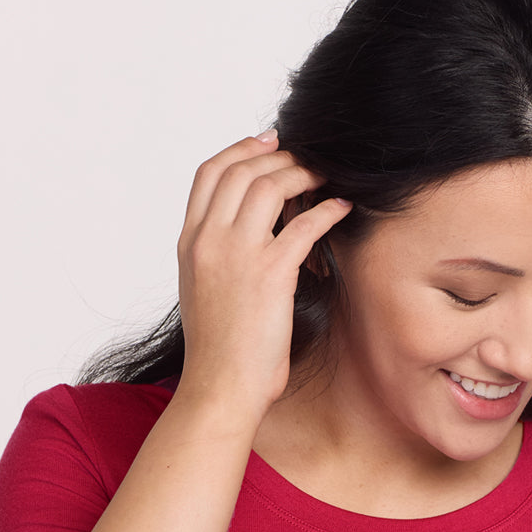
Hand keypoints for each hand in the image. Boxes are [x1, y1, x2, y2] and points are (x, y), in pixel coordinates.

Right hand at [175, 133, 352, 416]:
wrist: (219, 387)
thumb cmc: (218, 351)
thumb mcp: (201, 292)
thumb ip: (214, 257)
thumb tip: (241, 238)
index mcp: (189, 243)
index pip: (209, 174)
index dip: (241, 149)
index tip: (268, 143)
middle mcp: (208, 240)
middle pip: (242, 170)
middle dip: (278, 156)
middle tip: (306, 158)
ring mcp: (237, 254)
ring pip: (270, 185)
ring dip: (303, 174)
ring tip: (325, 177)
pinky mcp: (271, 274)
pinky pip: (306, 225)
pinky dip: (328, 211)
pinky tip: (342, 209)